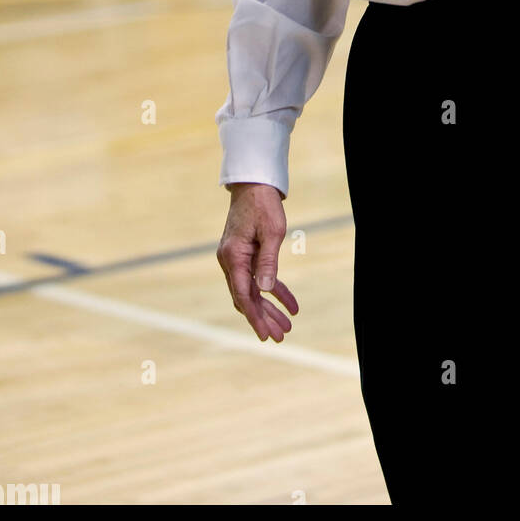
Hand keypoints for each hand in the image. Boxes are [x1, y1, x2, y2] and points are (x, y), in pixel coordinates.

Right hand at [217, 183, 298, 342]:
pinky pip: (258, 278)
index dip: (254, 317)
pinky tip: (290, 303)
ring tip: (288, 326)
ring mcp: (236, 259)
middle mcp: (230, 261)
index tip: (266, 335)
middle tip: (281, 337)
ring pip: (252, 291)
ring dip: (269, 308)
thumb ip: (268, 262)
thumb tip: (265, 291)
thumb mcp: (271, 233)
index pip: (243, 295)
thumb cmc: (264, 205)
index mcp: (233, 257)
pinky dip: (273, 291)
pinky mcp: (244, 254)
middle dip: (264, 318)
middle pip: (246, 298)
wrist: (254, 183)